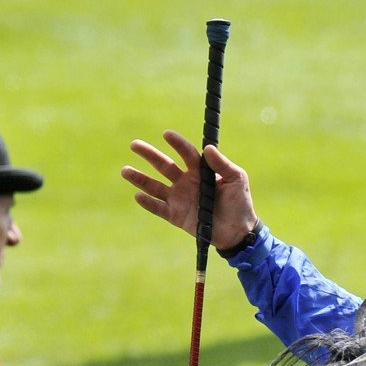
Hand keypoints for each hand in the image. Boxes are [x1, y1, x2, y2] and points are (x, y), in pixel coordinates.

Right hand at [122, 130, 259, 250]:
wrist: (239, 231)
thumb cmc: (240, 203)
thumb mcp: (237, 179)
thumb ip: (222, 164)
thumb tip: (208, 148)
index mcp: (200, 172)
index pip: (186, 154)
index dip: (177, 143)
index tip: (167, 134)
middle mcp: (186, 183)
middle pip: (164, 166)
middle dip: (149, 155)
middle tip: (134, 144)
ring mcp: (179, 199)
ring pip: (155, 186)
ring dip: (140, 179)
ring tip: (125, 170)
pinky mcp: (176, 216)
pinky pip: (158, 208)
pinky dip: (148, 203)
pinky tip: (138, 195)